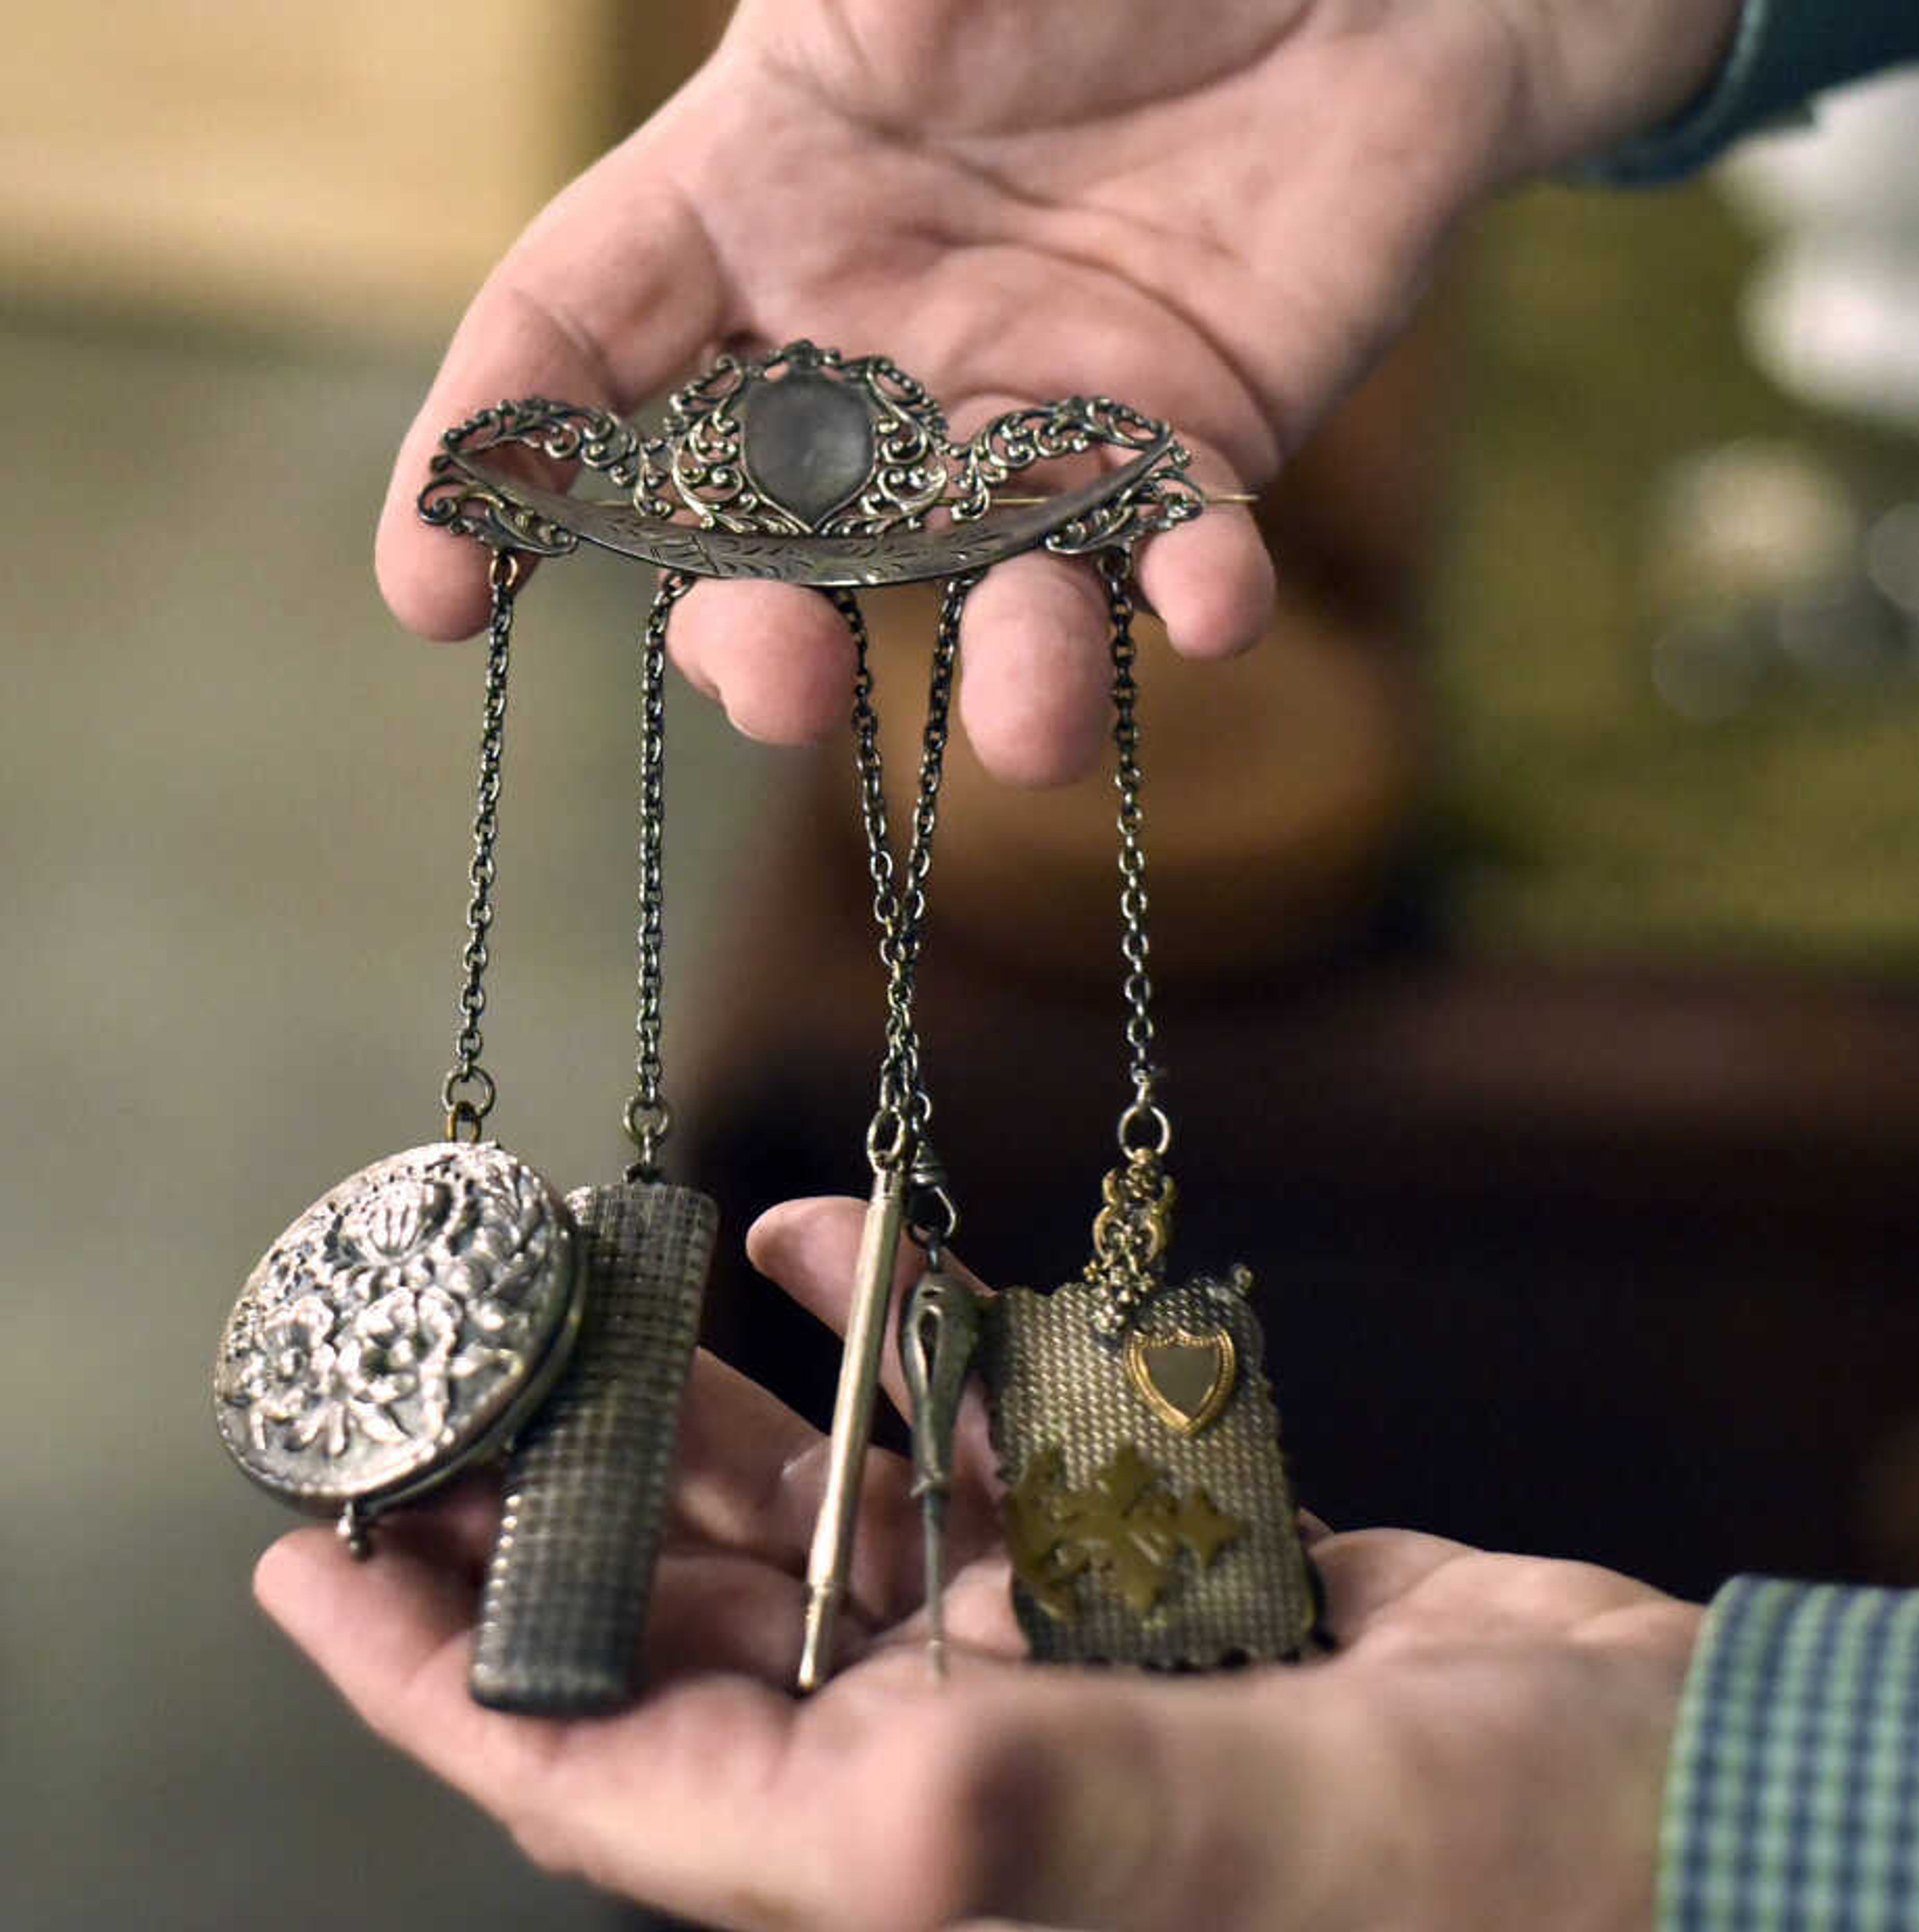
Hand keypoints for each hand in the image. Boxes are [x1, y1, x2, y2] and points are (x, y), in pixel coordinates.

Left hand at [258, 1197, 1700, 1931]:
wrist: (1657, 1795)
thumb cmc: (1472, 1864)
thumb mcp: (1238, 1835)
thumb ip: (1016, 1809)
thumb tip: (842, 1800)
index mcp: (909, 1848)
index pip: (601, 1777)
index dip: (438, 1684)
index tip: (313, 1567)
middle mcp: (940, 1761)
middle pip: (677, 1626)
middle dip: (548, 1505)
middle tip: (443, 1375)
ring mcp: (1029, 1657)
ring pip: (808, 1514)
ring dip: (703, 1399)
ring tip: (602, 1276)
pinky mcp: (1120, 1561)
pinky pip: (955, 1430)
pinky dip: (886, 1331)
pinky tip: (821, 1240)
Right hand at [375, 0, 1738, 783]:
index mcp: (762, 185)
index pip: (577, 337)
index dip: (492, 456)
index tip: (432, 583)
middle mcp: (873, 325)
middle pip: (754, 516)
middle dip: (744, 614)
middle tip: (768, 673)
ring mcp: (1026, 400)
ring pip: (956, 575)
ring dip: (979, 659)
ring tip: (1011, 716)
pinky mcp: (1182, 436)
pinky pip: (1162, 548)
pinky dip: (1187, 590)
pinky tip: (1215, 598)